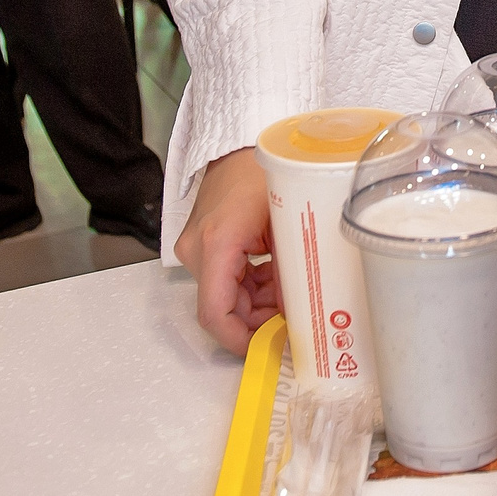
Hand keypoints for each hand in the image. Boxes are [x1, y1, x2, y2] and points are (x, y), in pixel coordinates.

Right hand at [176, 148, 279, 354]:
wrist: (238, 147)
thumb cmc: (262, 174)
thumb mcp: (286, 225)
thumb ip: (290, 273)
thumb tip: (299, 315)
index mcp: (216, 245)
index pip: (216, 313)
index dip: (242, 340)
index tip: (272, 348)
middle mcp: (197, 252)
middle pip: (224, 308)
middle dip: (259, 322)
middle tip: (296, 323)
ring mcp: (197, 250)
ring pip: (227, 297)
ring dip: (259, 304)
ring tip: (292, 297)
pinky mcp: (204, 248)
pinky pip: (227, 281)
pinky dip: (252, 288)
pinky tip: (278, 281)